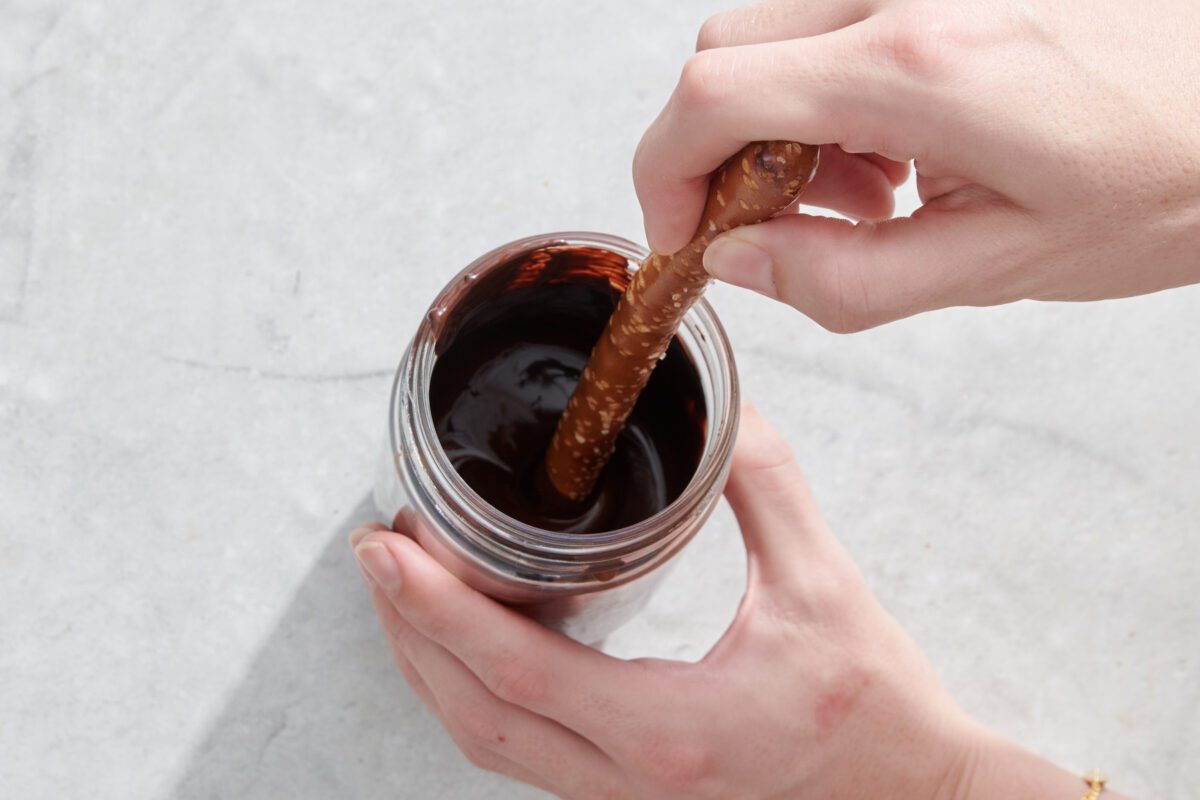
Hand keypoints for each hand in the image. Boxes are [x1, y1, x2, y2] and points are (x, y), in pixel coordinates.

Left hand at [350, 405, 1094, 798]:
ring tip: (404, 593)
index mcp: (671, 729)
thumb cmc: (877, 707)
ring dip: (433, 669)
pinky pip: (523, 752)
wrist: (917, 798)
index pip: (518, 672)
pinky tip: (472, 644)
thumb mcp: (824, 583)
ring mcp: (624, 799)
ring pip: (490, 745)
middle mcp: (631, 779)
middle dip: (409, 634)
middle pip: (475, 717)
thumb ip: (762, 484)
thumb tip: (718, 406)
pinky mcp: (630, 794)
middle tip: (376, 554)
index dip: (436, 609)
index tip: (385, 550)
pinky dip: (477, 696)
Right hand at [633, 0, 1199, 331]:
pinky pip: (835, 19)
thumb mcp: (1000, 267)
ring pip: (775, 34)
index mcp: (916, 69)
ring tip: (872, 192)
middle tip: (782, 224)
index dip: (665, 174)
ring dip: (783, 124)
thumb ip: (846, 277)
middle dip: (721, 153)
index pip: (713, 95)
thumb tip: (736, 262)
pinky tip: (904, 146)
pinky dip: (831, 91)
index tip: (684, 235)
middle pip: (726, 52)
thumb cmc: (1164, 180)